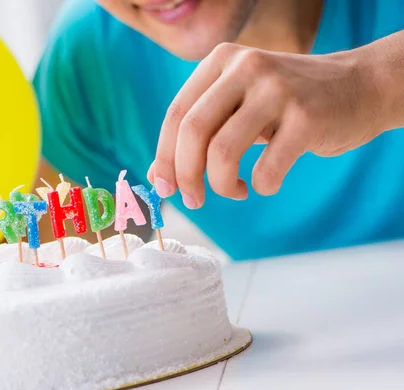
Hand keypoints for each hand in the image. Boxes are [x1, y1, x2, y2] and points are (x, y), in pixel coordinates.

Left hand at [148, 42, 384, 207]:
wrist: (360, 87)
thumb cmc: (287, 105)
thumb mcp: (238, 106)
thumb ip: (199, 134)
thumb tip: (156, 176)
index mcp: (221, 61)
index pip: (176, 115)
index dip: (164, 158)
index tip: (165, 188)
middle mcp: (245, 67)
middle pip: (192, 132)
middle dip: (185, 176)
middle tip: (193, 200)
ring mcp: (277, 89)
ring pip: (223, 153)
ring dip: (222, 186)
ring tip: (236, 190)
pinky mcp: (307, 117)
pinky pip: (266, 170)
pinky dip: (261, 187)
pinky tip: (266, 182)